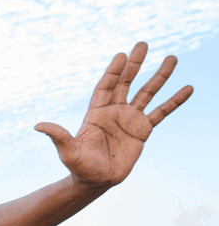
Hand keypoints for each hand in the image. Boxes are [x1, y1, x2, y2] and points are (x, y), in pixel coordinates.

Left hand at [35, 42, 191, 188]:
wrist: (96, 181)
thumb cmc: (79, 167)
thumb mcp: (68, 151)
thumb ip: (58, 136)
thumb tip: (38, 125)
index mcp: (96, 113)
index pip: (106, 87)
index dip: (113, 72)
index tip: (122, 55)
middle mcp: (114, 111)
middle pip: (126, 83)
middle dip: (135, 64)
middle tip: (143, 43)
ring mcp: (130, 119)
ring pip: (147, 92)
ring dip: (159, 76)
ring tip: (172, 58)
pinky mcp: (143, 130)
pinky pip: (162, 112)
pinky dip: (174, 100)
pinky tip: (187, 88)